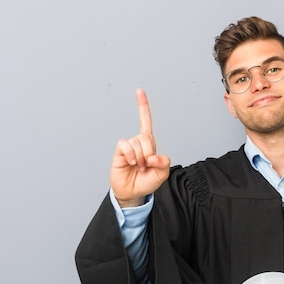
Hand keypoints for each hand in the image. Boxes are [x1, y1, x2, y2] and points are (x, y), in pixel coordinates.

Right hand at [110, 89, 170, 206]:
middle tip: (146, 166)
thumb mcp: (162, 174)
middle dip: (149, 154)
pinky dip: (130, 155)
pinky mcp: (119, 151)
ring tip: (138, 167)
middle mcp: (138, 142)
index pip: (146, 122)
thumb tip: (155, 156)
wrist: (133, 192)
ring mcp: (128, 146)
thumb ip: (164, 164)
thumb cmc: (146, 181)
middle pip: (146, 138)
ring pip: (137, 143)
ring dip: (140, 158)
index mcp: (149, 144)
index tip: (139, 91)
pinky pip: (125, 145)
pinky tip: (130, 163)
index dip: (142, 107)